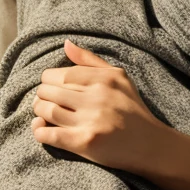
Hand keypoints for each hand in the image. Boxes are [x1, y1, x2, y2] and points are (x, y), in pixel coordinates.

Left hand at [31, 38, 165, 173]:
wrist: (151, 145)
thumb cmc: (132, 109)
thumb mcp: (119, 77)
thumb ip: (90, 60)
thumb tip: (66, 44)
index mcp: (103, 79)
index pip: (58, 74)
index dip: (48, 81)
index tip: (52, 88)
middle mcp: (97, 97)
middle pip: (48, 91)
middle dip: (42, 96)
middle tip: (45, 102)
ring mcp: (91, 121)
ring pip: (46, 110)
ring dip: (38, 112)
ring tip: (42, 114)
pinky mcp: (85, 143)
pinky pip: (49, 134)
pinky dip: (38, 131)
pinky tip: (41, 129)